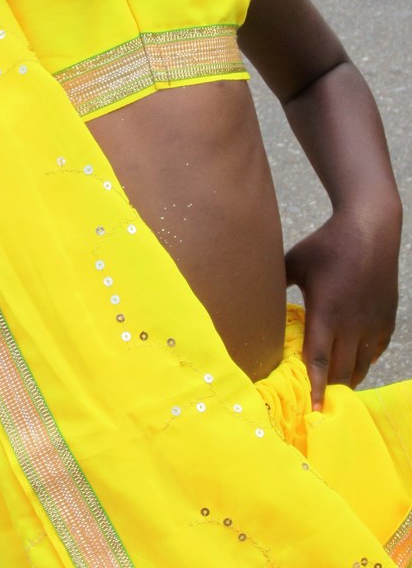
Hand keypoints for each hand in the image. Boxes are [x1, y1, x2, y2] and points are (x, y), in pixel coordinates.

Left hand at [285, 210, 399, 410]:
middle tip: (320, 406)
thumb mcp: (294, 262)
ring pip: (361, 364)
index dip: (316, 388)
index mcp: (326, 313)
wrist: (369, 229)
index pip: (319, 360)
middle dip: (331, 390)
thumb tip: (253, 299)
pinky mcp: (386, 318)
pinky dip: (365, 361)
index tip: (315, 411)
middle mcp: (352, 323)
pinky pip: (376, 350)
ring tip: (336, 391)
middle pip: (342, 370)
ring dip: (349, 379)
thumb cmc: (326, 244)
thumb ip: (274, 285)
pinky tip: (355, 363)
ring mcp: (372, 322)